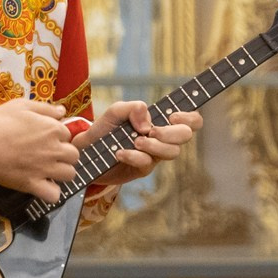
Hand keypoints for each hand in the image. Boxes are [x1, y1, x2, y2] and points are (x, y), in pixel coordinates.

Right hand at [0, 99, 77, 203]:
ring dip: (61, 172)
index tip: (45, 137)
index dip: (57, 135)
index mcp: (53, 129)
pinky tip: (42, 185)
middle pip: (74, 155)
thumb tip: (62, 111)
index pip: (68, 133)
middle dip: (64, 154)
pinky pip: (54, 195)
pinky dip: (51, 192)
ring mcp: (46, 169)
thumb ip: (44, 108)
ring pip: (70, 174)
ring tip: (47, 170)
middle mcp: (54, 149)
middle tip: (48, 154)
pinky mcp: (34, 185)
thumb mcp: (20, 105)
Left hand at [82, 101, 199, 186]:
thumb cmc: (105, 129)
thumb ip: (133, 108)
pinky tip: (119, 152)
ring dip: (154, 145)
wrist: (86, 151)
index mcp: (161, 122)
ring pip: (172, 152)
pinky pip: (147, 163)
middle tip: (151, 131)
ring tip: (134, 141)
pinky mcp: (143, 169)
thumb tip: (147, 123)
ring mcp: (155, 155)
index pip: (191, 120)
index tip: (172, 116)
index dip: (190, 118)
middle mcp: (163, 139)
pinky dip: (133, 156)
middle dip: (170, 132)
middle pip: (185, 135)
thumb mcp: (116, 111)